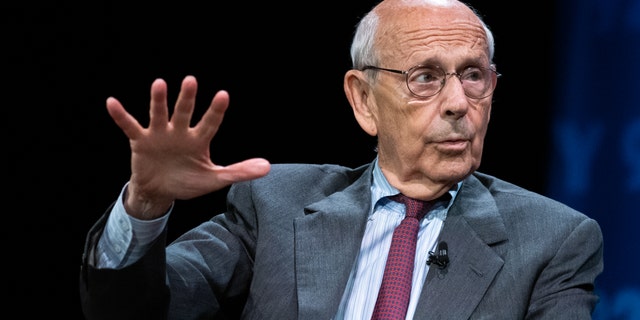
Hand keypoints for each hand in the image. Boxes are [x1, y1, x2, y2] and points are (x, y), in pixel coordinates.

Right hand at [106, 75, 270, 218]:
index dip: (216, 110)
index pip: (210, 123)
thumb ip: (239, 172)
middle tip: (191, 81)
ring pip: (159, 114)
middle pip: (184, 113)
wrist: (160, 192)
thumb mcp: (215, 179)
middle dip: (187, 98)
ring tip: (159, 84)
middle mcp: (179, 132)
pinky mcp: (140, 141)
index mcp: (199, 140)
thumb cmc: (188, 181)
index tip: (223, 95)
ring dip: (158, 101)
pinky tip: (112, 102)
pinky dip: (120, 115)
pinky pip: (129, 126)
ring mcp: (159, 134)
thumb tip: (267, 167)